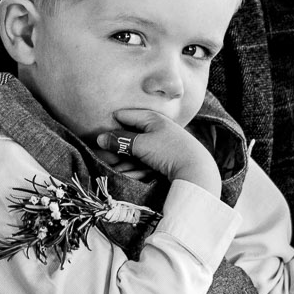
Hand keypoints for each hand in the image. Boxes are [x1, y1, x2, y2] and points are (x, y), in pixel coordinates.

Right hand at [97, 108, 219, 196]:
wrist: (196, 171)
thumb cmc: (169, 151)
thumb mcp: (142, 145)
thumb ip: (120, 141)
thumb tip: (100, 138)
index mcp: (151, 118)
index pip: (124, 116)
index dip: (110, 125)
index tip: (98, 138)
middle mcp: (154, 129)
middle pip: (128, 137)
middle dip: (117, 150)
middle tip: (106, 160)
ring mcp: (158, 145)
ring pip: (134, 152)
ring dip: (126, 163)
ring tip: (120, 172)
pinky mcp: (161, 160)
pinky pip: (143, 162)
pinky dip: (136, 169)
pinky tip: (133, 176)